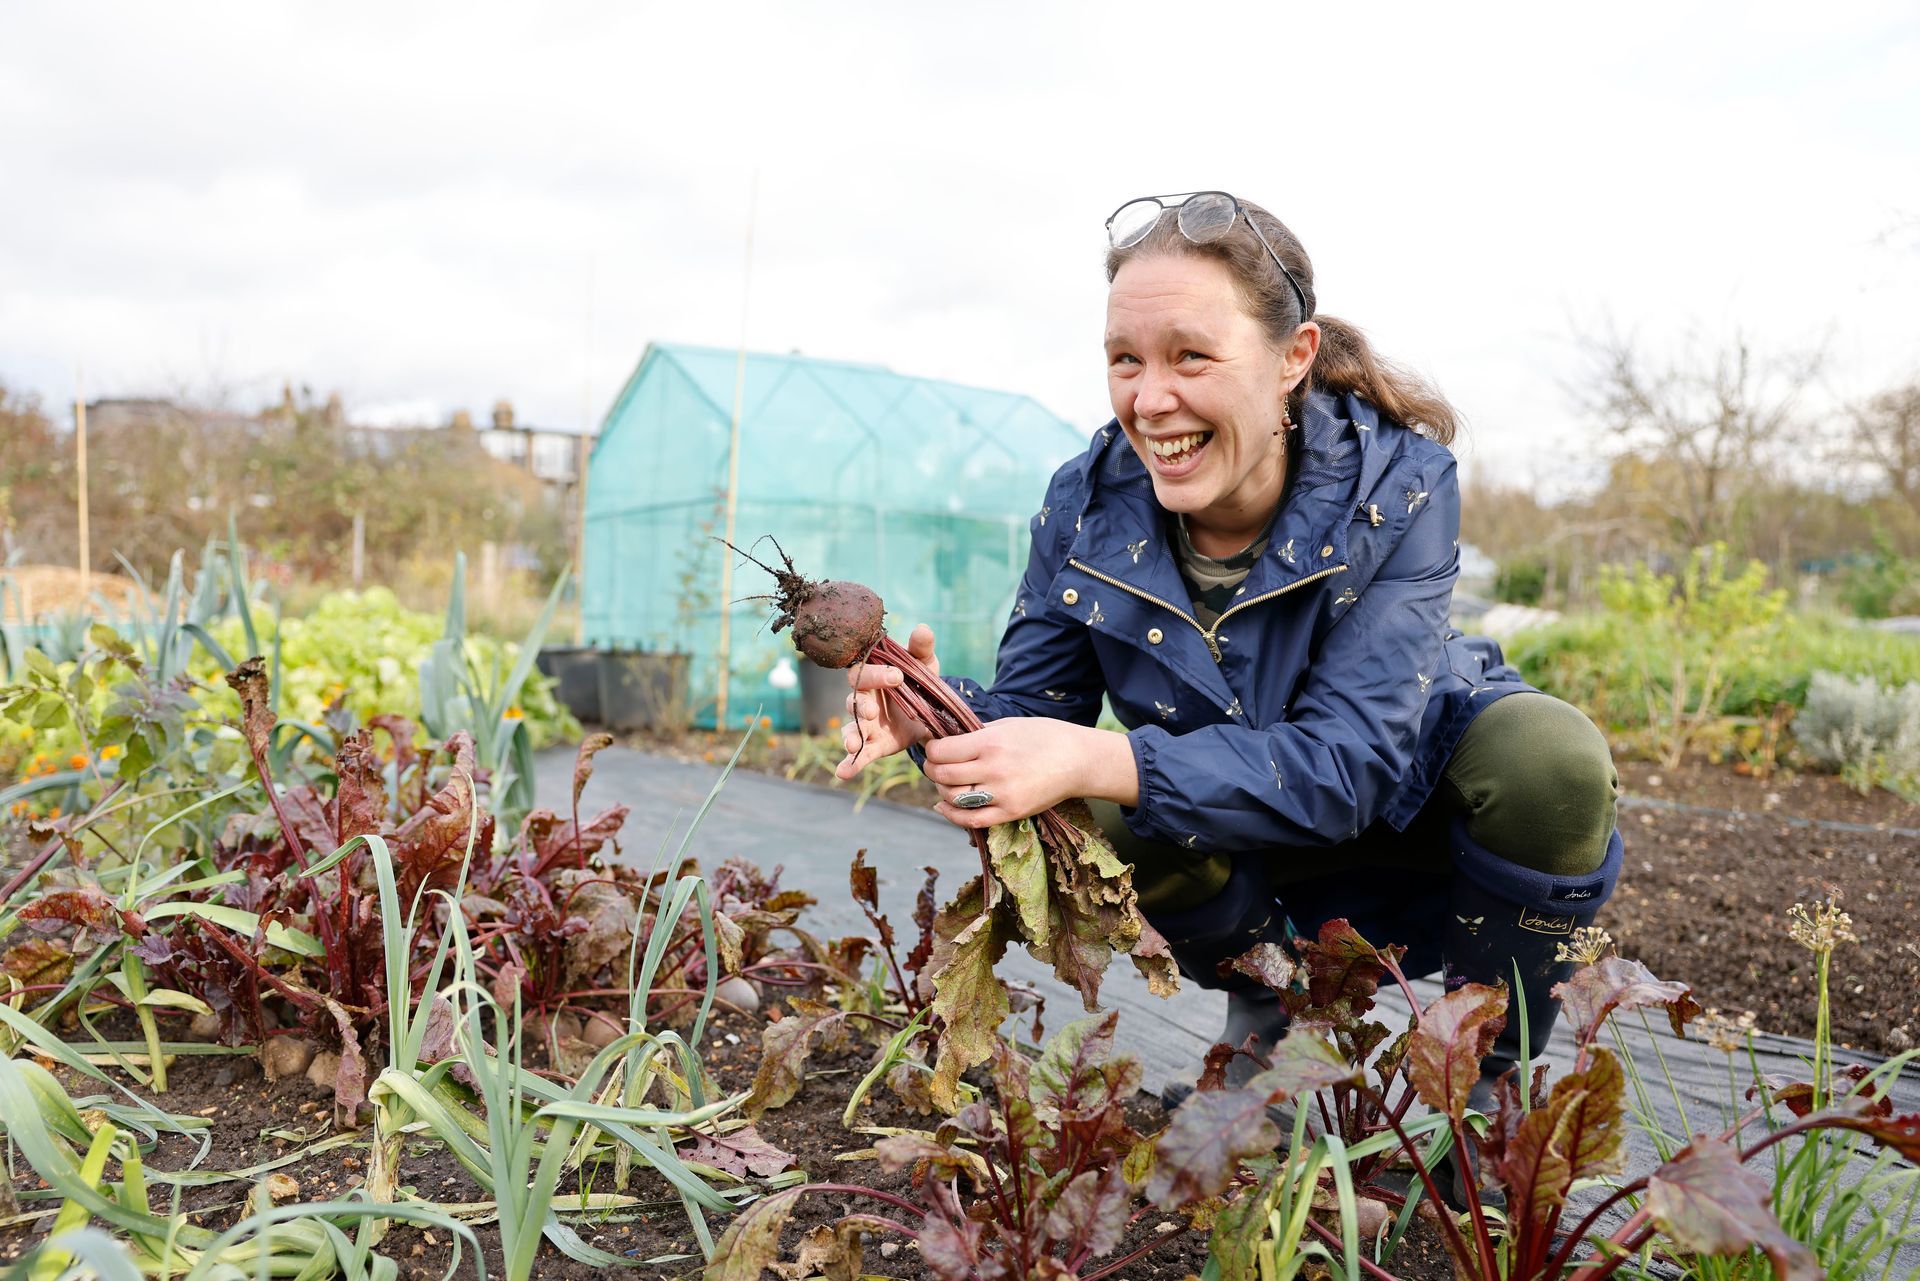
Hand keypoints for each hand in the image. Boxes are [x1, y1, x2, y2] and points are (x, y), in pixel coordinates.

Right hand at [835, 624, 939, 780]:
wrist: (931, 713)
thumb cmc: (920, 682)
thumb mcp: (925, 665)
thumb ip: (922, 648)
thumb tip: (923, 628)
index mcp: (874, 677)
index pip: (865, 672)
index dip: (878, 674)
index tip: (897, 676)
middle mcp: (864, 700)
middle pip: (853, 699)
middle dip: (860, 705)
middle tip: (871, 710)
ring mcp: (866, 725)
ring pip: (851, 728)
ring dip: (850, 736)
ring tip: (852, 745)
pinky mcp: (873, 745)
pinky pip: (858, 755)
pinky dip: (849, 764)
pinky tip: (843, 773)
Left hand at [922, 718, 1136, 829]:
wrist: (1079, 761)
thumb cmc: (1045, 736)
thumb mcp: (1009, 724)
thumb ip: (977, 733)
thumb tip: (947, 738)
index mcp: (991, 743)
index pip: (942, 751)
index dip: (931, 748)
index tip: (933, 746)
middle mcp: (993, 770)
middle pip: (942, 775)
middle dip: (931, 768)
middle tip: (933, 763)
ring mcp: (1002, 795)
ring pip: (952, 798)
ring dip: (941, 790)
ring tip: (945, 781)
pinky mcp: (1010, 813)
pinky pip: (971, 820)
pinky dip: (951, 815)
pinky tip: (944, 806)